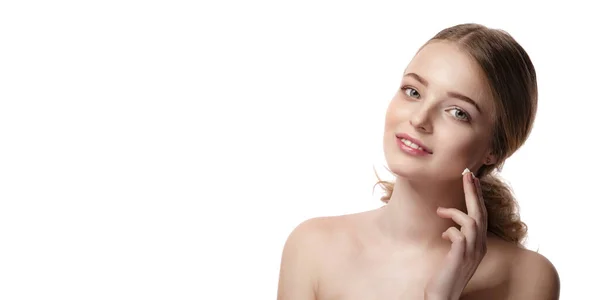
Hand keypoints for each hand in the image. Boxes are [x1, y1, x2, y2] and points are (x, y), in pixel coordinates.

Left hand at [424, 170, 487, 299]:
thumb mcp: (455, 253)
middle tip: (467, 174)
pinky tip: (443, 235)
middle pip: (480, 213)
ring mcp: (472, 253)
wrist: (443, 296)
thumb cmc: (446, 274)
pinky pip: (459, 236)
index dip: (477, 197)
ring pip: (472, 222)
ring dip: (455, 212)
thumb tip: (449, 227)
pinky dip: (450, 230)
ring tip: (440, 211)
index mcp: (480, 244)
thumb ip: (457, 239)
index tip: (472, 179)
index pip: (481, 215)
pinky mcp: (461, 258)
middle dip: (473, 192)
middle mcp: (480, 247)